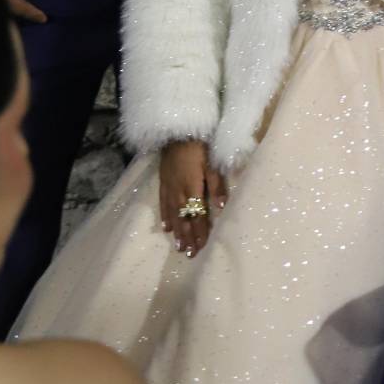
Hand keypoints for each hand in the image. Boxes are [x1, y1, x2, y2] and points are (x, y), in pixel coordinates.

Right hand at [159, 140, 227, 256]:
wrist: (177, 129)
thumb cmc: (199, 144)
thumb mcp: (212, 162)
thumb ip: (216, 185)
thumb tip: (220, 208)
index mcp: (192, 187)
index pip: (197, 214)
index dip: (200, 231)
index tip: (201, 247)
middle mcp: (179, 191)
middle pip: (184, 218)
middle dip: (187, 237)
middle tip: (189, 254)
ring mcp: (169, 187)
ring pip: (173, 215)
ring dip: (177, 232)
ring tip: (179, 247)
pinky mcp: (163, 182)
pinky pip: (163, 204)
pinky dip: (165, 217)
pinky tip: (166, 228)